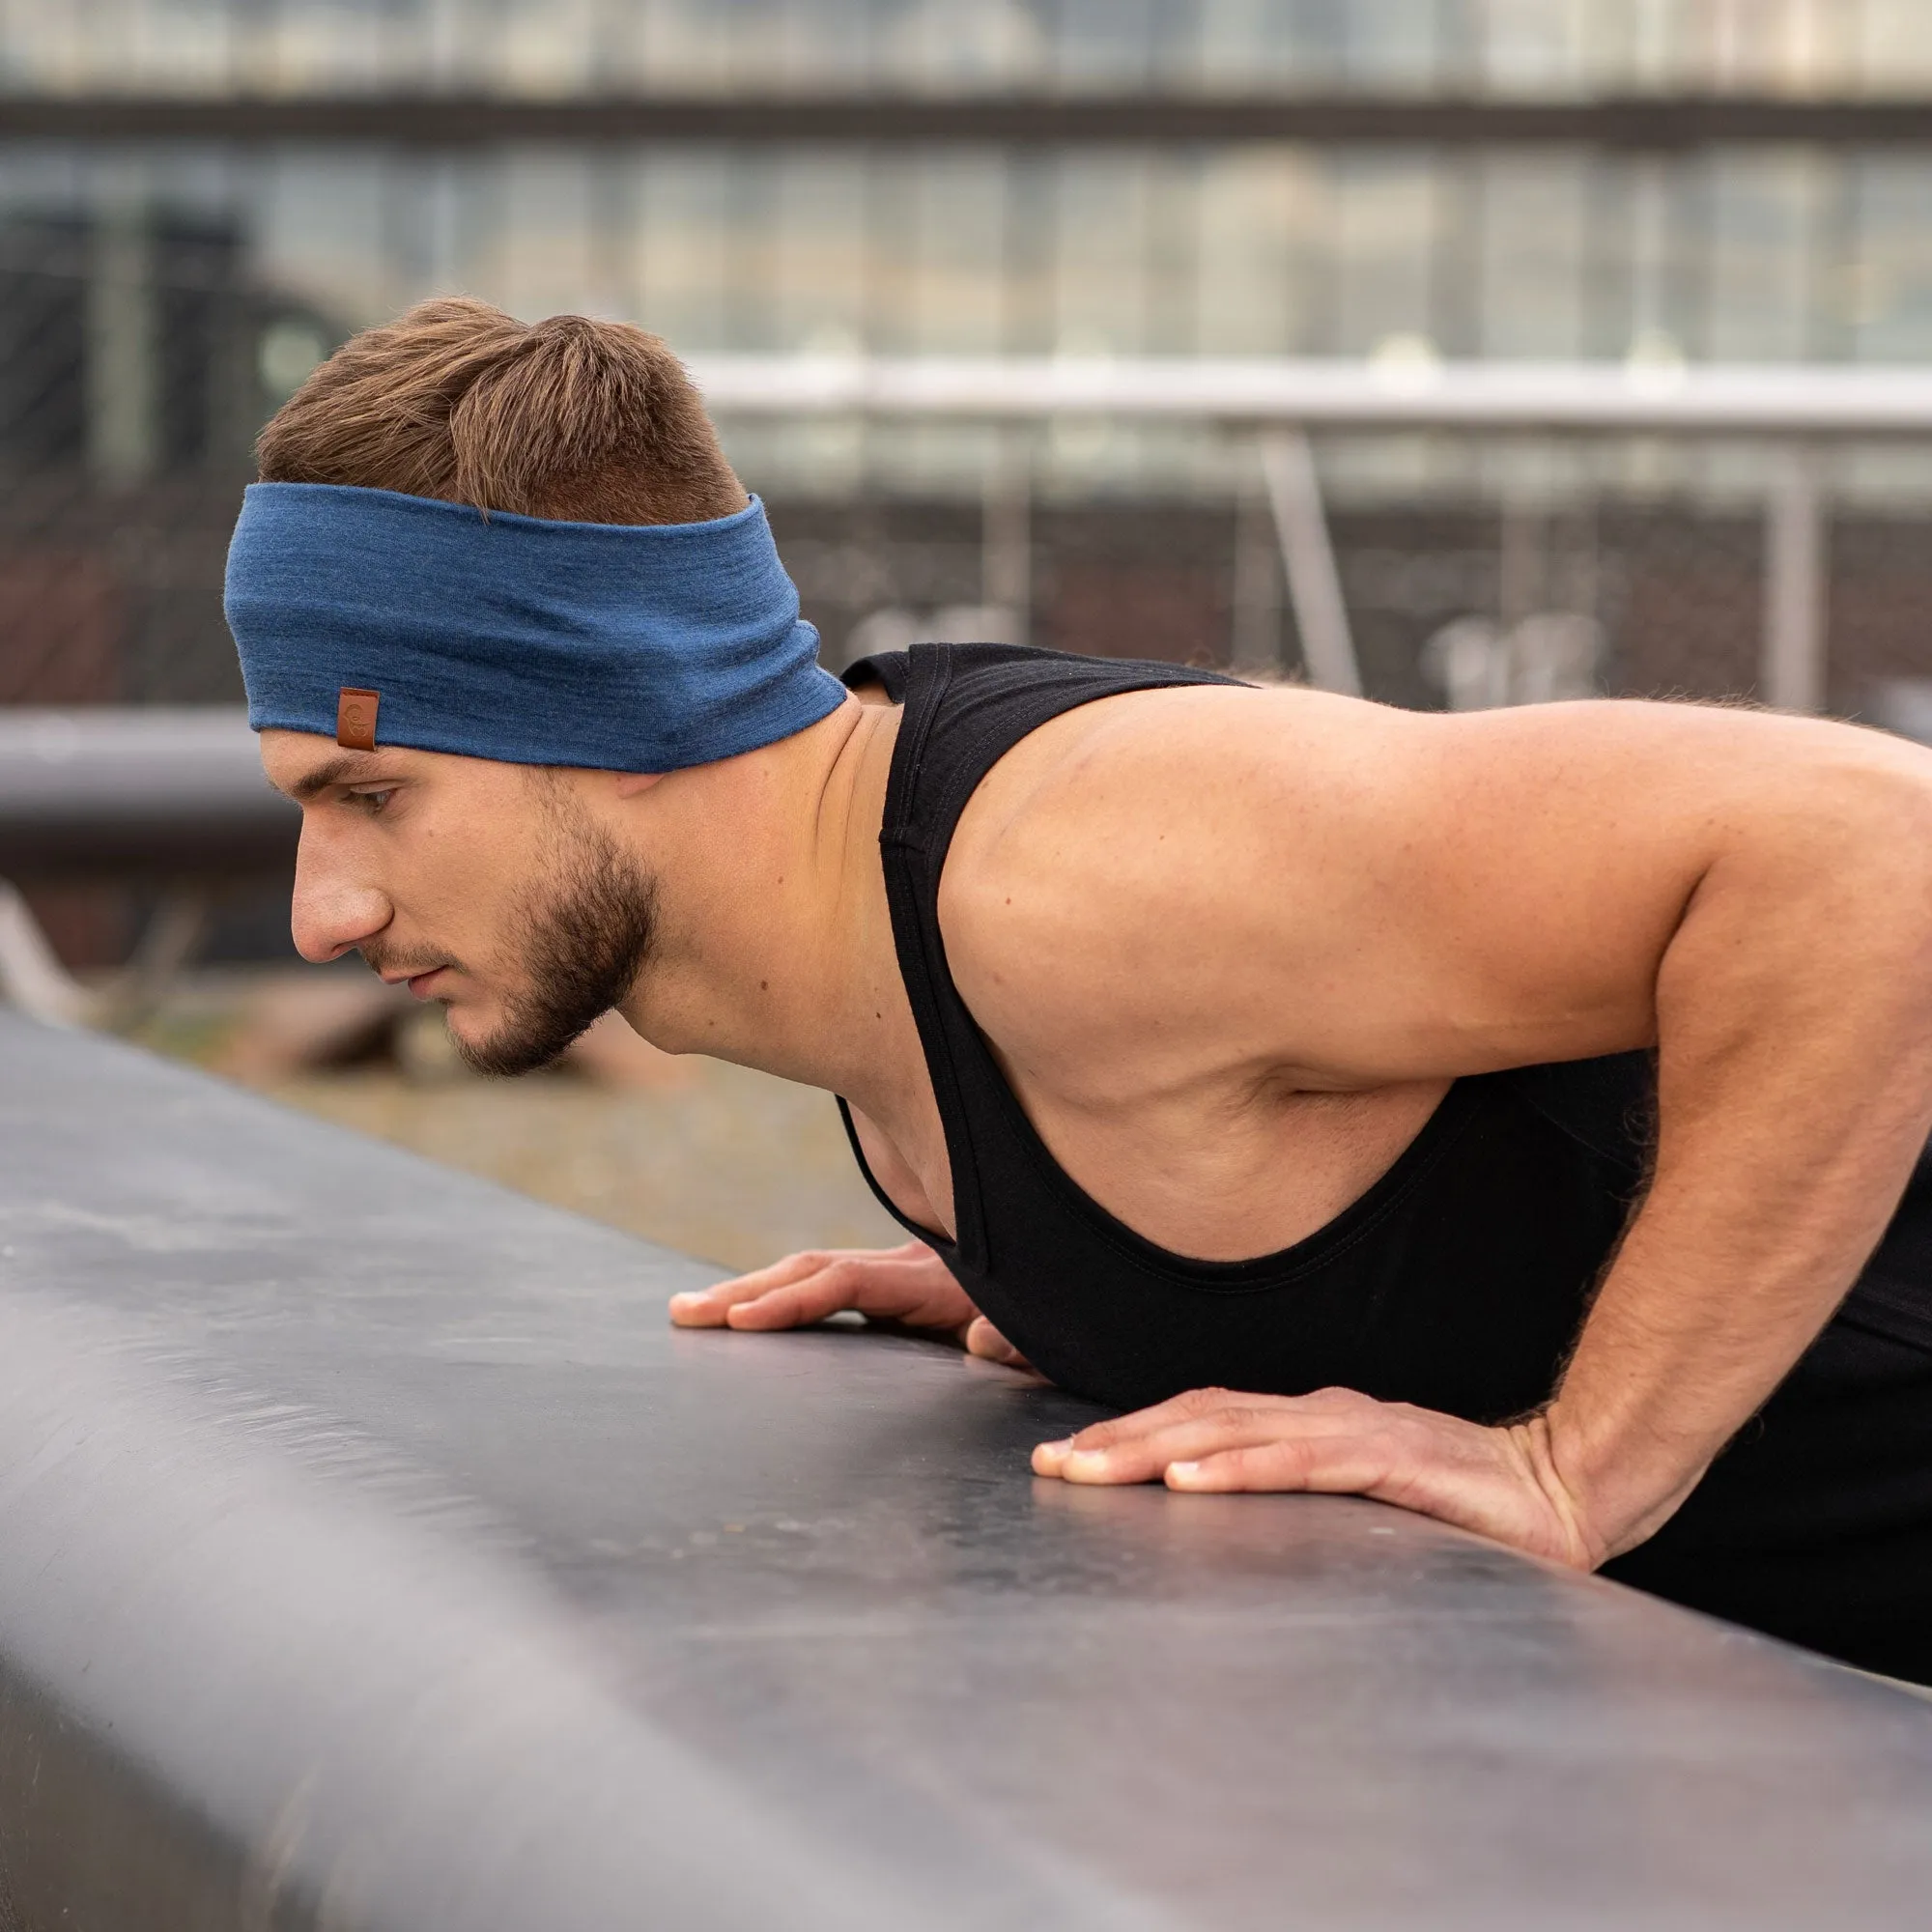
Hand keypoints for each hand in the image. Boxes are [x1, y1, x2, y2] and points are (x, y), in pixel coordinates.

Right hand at [669, 1240, 1030, 1367]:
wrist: (1079, 1276)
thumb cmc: (1065, 1319)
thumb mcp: (1051, 1334)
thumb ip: (1021, 1338)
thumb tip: (983, 1340)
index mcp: (934, 1282)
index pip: (844, 1285)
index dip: (792, 1302)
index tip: (740, 1323)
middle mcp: (909, 1267)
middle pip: (810, 1267)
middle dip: (744, 1291)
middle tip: (682, 1315)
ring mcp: (901, 1271)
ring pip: (812, 1270)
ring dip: (753, 1289)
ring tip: (691, 1312)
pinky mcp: (900, 1283)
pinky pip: (828, 1284)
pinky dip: (784, 1293)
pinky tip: (748, 1313)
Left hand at [1031, 1385, 1607, 1569]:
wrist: (1566, 1492)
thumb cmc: (1461, 1504)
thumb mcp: (1361, 1501)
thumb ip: (1302, 1497)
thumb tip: (1227, 1517)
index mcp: (1310, 1419)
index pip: (1201, 1415)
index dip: (1131, 1430)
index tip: (1066, 1455)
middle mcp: (1321, 1413)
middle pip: (1200, 1417)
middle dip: (1119, 1441)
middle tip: (1050, 1466)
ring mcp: (1355, 1431)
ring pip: (1234, 1432)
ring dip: (1155, 1453)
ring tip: (1093, 1470)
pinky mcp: (1392, 1462)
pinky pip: (1301, 1464)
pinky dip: (1239, 1472)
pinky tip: (1192, 1485)